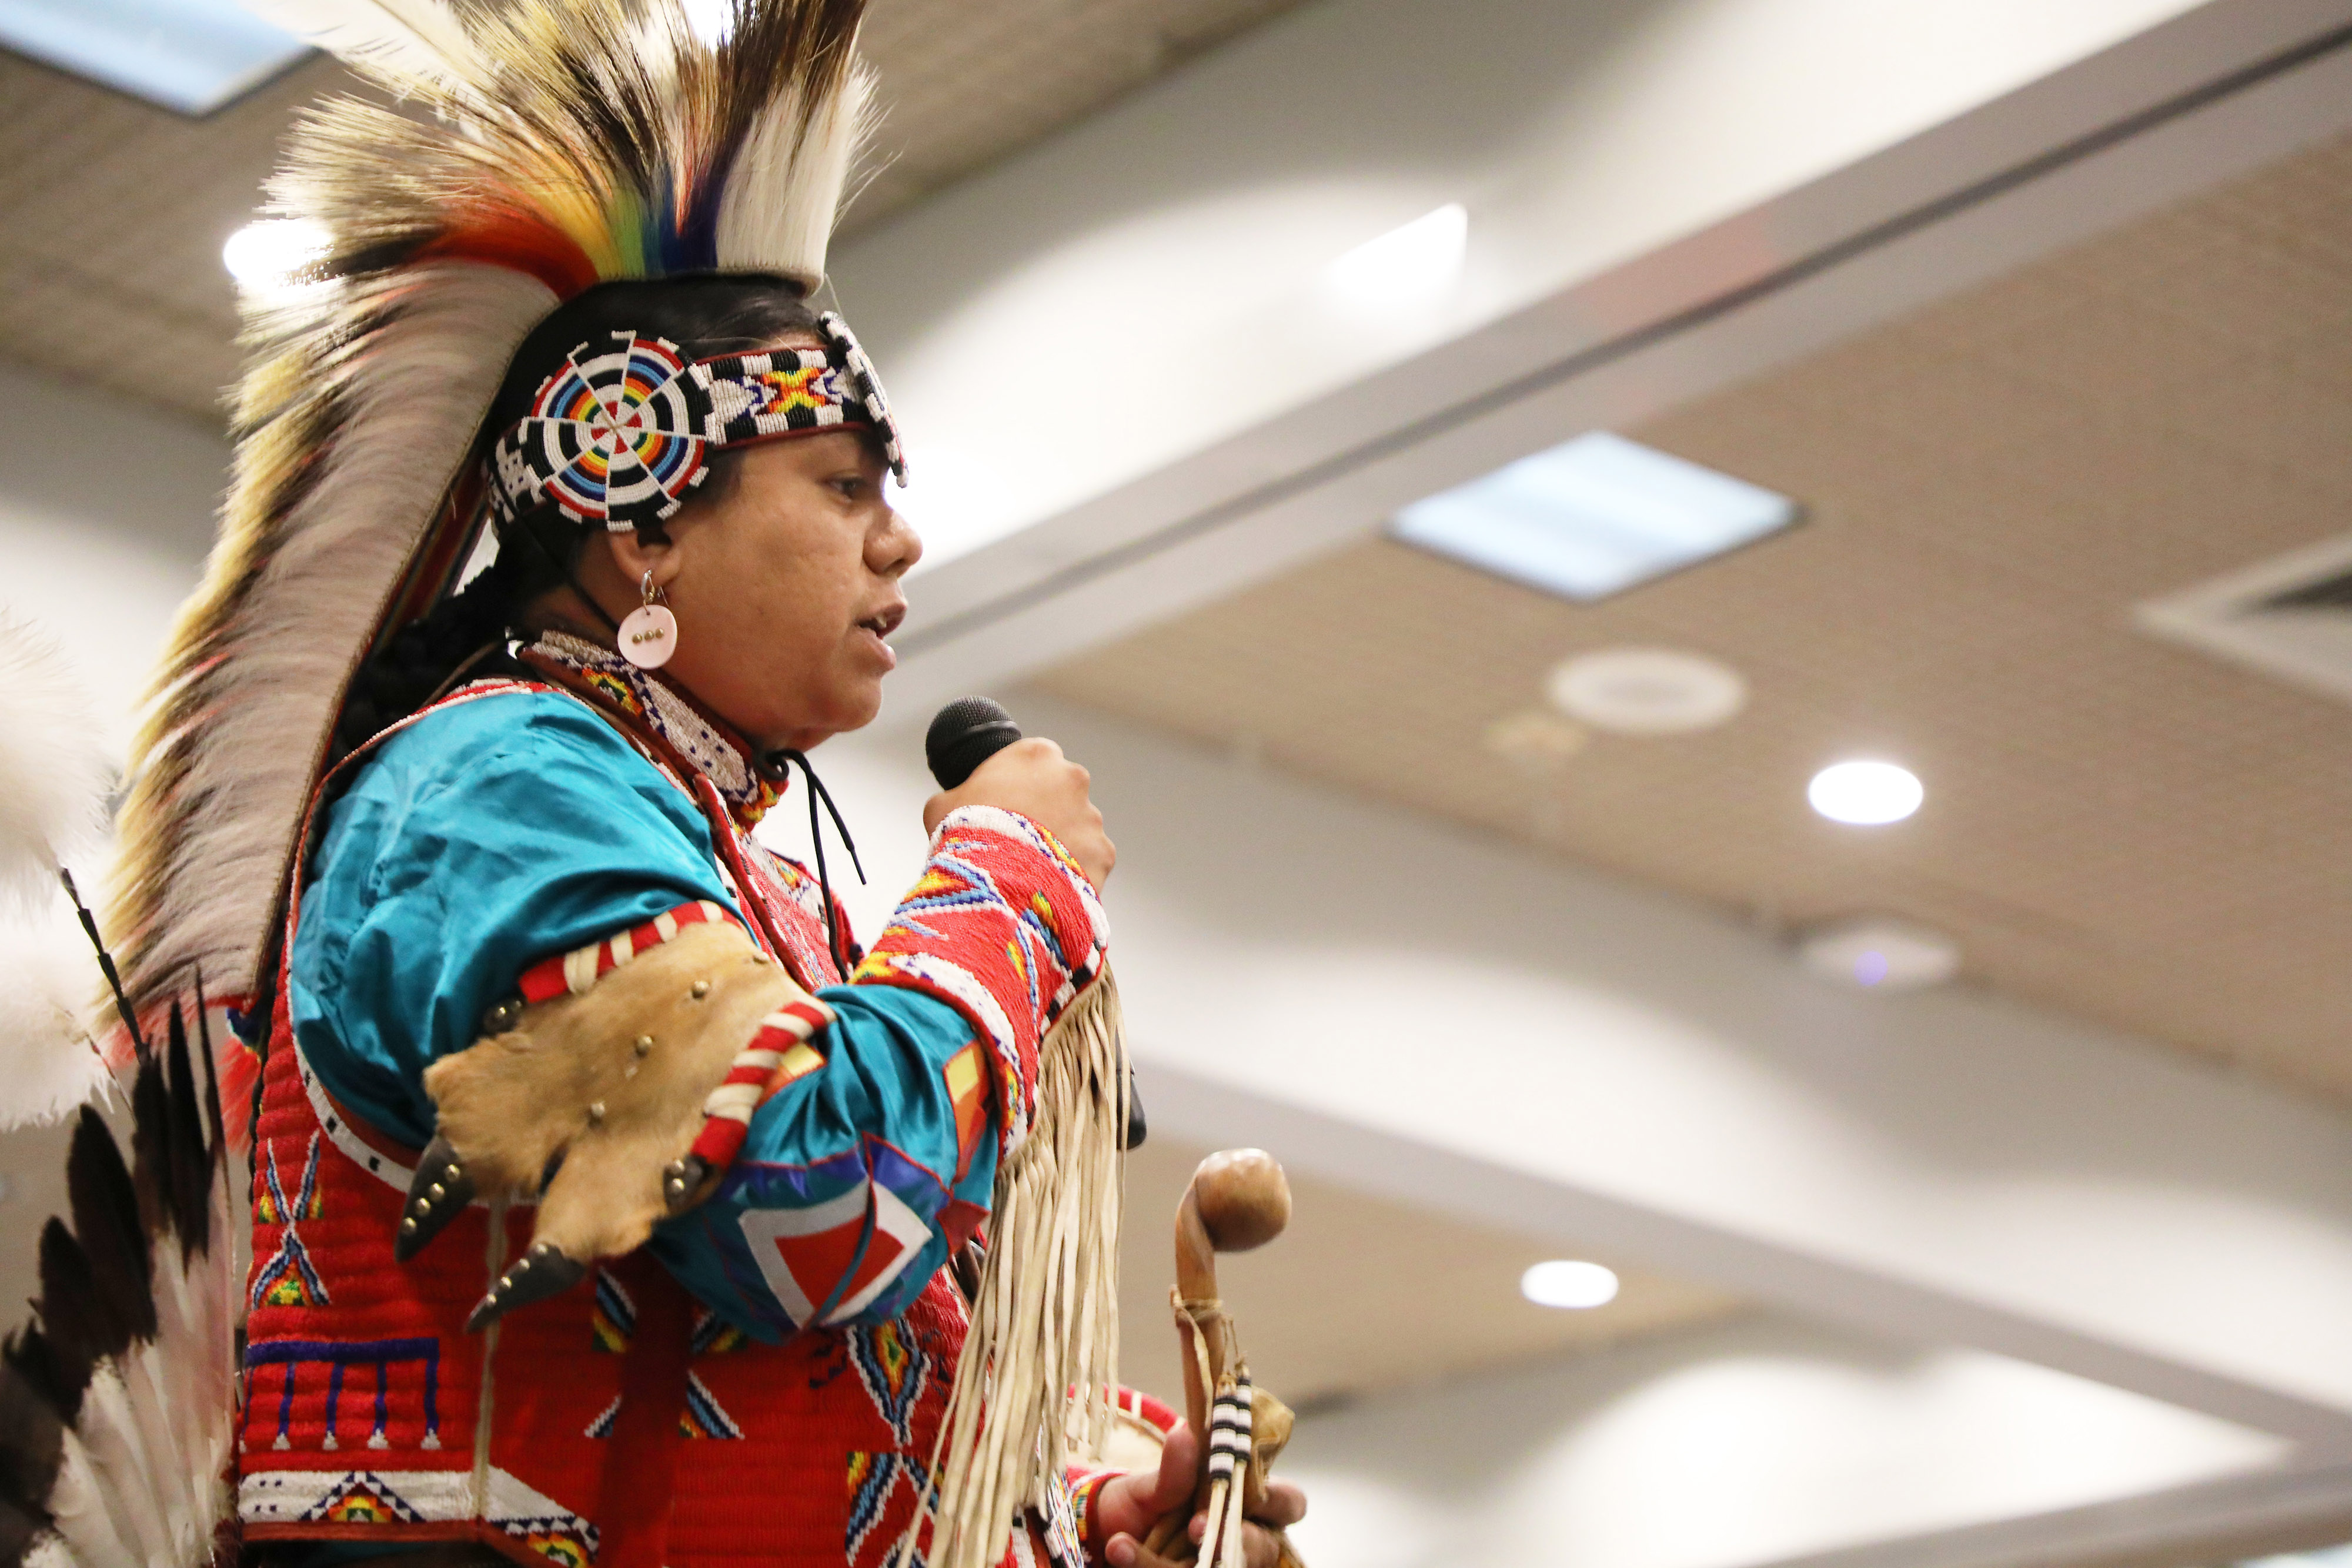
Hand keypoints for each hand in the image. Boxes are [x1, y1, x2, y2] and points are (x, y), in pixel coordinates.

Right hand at [923, 736, 1115, 887]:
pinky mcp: (1103, 852)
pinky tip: (1049, 886)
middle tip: (1019, 839)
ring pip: (1078, 828)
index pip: (1034, 760)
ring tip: (1031, 870)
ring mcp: (1092, 816)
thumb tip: (949, 805)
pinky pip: (1090, 861)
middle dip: (1046, 811)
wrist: (995, 882)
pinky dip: (1074, 873)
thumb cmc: (964, 836)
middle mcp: (1072, 777)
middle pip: (1062, 792)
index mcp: (1036, 754)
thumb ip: (955, 796)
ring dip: (1061, 843)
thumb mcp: (942, 805)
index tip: (1006, 804)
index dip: (1018, 784)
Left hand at [1090, 1420, 1305, 1567]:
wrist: (1106, 1532)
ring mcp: (1220, 1564)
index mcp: (1249, 1502)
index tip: (1252, 1494)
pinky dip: (1145, 1564)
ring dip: (1173, 1561)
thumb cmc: (1146, 1502)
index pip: (1289, 1503)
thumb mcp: (1153, 1483)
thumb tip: (1184, 1433)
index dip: (1278, 1501)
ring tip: (1125, 1543)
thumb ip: (1174, 1469)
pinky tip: (1119, 1549)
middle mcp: (1244, 1539)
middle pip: (1266, 1548)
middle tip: (1197, 1529)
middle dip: (1238, 1540)